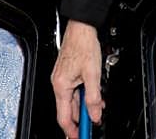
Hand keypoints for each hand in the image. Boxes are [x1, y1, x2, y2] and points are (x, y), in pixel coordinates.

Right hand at [52, 20, 103, 137]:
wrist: (81, 27)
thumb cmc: (83, 44)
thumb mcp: (93, 74)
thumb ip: (93, 97)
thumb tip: (94, 114)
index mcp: (61, 86)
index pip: (64, 117)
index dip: (72, 131)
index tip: (80, 137)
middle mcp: (58, 83)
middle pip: (68, 110)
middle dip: (80, 120)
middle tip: (91, 126)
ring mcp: (62, 78)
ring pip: (72, 100)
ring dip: (84, 107)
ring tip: (97, 111)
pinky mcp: (67, 73)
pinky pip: (73, 91)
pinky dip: (83, 96)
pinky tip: (93, 97)